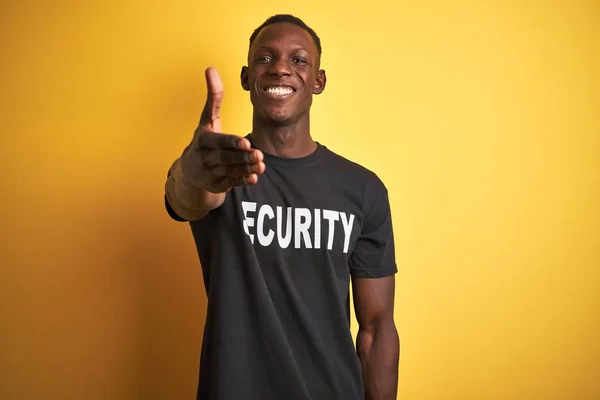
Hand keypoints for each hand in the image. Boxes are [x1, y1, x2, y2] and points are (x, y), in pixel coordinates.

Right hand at [180, 67, 264, 193]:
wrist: (190, 172)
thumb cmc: (204, 141)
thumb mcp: (206, 119)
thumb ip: (213, 97)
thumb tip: (211, 68)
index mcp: (204, 141)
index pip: (219, 142)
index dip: (232, 143)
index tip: (246, 143)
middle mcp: (206, 158)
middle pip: (227, 157)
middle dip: (244, 157)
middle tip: (260, 155)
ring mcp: (211, 173)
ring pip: (231, 171)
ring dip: (246, 169)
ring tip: (262, 165)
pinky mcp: (218, 184)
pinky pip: (232, 183)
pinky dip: (243, 181)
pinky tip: (255, 177)